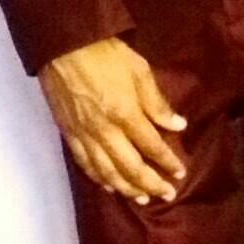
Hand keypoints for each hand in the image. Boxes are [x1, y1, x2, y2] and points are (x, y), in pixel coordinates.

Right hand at [38, 36, 188, 204]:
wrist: (63, 45)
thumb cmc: (105, 53)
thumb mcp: (139, 70)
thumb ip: (157, 102)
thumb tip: (178, 125)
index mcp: (125, 113)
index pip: (152, 146)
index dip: (168, 162)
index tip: (180, 172)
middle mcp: (104, 131)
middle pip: (131, 167)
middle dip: (151, 184)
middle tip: (167, 194)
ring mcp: (84, 135)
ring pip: (107, 172)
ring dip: (127, 188)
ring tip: (142, 198)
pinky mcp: (68, 134)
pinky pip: (85, 164)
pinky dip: (99, 179)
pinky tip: (110, 186)